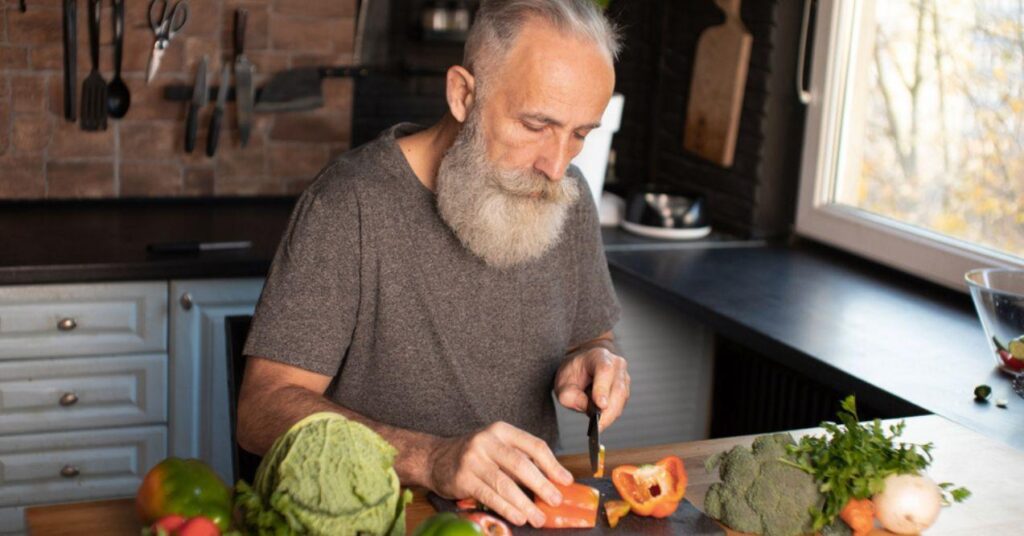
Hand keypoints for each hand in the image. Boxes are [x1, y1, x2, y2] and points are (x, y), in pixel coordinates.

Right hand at [427, 422, 573, 526]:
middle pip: (521, 464)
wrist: (435, 458)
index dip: (553, 465)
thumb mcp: (498, 449)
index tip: (566, 481)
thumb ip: (522, 461)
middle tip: (556, 501)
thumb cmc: (475, 456)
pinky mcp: (463, 478)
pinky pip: (489, 496)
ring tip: (538, 517)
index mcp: (502, 430)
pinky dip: (506, 508)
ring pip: (505, 484)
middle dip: (542, 485)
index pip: (534, 446)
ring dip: (525, 503)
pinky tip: (518, 517)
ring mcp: (473, 459)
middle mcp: (487, 441)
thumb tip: (553, 482)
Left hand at [553, 346, 629, 431]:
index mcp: (598, 356)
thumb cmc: (573, 374)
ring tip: (596, 423)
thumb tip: (587, 407)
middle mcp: (616, 364)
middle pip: (618, 388)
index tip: (600, 405)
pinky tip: (601, 419)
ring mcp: (623, 377)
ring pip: (622, 399)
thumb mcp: (562, 383)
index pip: (604, 370)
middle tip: (598, 426)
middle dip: (609, 410)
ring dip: (610, 414)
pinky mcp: (625, 390)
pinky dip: (611, 414)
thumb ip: (569, 395)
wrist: (581, 369)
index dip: (603, 388)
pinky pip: (621, 405)